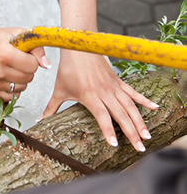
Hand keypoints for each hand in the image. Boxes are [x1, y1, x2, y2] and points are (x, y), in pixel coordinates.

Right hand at [0, 26, 50, 100]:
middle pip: (28, 78)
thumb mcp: (16, 34)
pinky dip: (10, 88)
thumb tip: (46, 65)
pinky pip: (11, 96)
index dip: (31, 59)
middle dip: (27, 70)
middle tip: (16, 61)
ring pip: (21, 88)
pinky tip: (3, 76)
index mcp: (4, 54)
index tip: (24, 55)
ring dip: (19, 80)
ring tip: (9, 68)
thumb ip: (35, 47)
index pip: (33, 66)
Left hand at [40, 49, 157, 150]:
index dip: (108, 130)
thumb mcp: (59, 89)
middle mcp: (104, 92)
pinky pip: (133, 92)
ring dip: (139, 121)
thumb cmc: (68, 68)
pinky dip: (144, 100)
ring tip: (147, 136)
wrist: (79, 45)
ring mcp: (113, 86)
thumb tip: (39, 120)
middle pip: (120, 114)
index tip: (116, 144)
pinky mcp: (118, 81)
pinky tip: (155, 108)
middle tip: (140, 148)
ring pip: (130, 106)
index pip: (102, 116)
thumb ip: (51, 107)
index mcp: (89, 95)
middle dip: (131, 132)